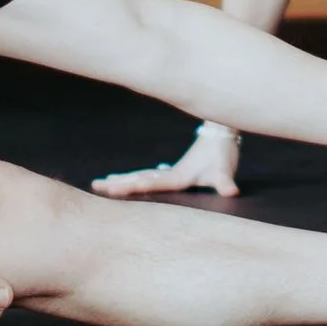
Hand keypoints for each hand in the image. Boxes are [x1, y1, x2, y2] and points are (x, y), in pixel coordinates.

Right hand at [91, 124, 243, 201]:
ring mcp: (171, 171)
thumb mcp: (224, 170)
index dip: (133, 186)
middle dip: (118, 183)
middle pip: (139, 178)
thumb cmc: (222, 153)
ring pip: (141, 176)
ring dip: (123, 179)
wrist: (221, 134)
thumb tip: (231, 191)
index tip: (114, 186)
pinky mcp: (176, 171)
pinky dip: (138, 179)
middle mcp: (170, 174)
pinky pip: (151, 177)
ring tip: (103, 182)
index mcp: (177, 176)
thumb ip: (225, 182)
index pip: (151, 183)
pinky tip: (132, 180)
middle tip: (95, 185)